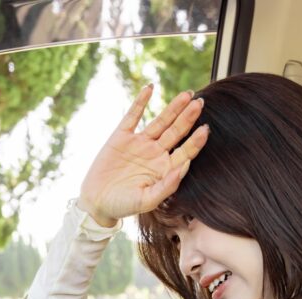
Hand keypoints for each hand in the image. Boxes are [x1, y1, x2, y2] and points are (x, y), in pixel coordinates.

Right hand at [78, 86, 208, 225]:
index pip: (185, 151)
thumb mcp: (145, 201)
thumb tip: (183, 168)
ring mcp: (140, 143)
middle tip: (200, 103)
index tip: (205, 129)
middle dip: (188, 118)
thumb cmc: (123, 205)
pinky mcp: (121, 137)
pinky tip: (150, 88)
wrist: (96, 202)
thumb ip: (166, 187)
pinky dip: (141, 102)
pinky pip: (133, 116)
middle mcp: (155, 153)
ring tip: (187, 94)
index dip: (195, 141)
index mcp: (164, 169)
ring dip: (173, 108)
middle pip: (176, 132)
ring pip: (160, 121)